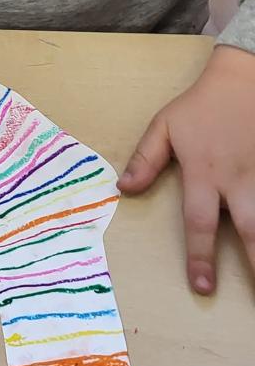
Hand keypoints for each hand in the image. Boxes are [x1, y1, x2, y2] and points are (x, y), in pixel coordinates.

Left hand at [119, 44, 254, 293]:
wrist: (245, 78)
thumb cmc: (200, 105)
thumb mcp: (165, 126)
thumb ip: (145, 159)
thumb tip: (124, 189)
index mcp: (204, 173)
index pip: (200, 222)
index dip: (200, 257)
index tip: (202, 287)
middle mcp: (239, 180)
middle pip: (251, 231)